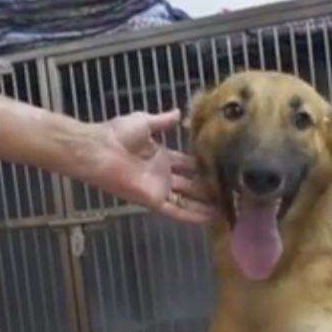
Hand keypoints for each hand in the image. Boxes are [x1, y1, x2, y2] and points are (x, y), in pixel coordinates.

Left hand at [88, 109, 216, 223]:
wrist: (100, 150)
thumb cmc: (118, 134)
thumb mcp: (144, 122)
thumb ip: (163, 121)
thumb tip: (179, 113)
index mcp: (160, 156)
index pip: (186, 164)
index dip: (202, 167)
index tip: (221, 168)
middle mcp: (162, 175)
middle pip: (190, 185)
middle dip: (208, 188)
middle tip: (230, 192)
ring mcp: (158, 188)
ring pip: (186, 200)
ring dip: (204, 205)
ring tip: (225, 210)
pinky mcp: (153, 200)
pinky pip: (176, 210)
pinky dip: (192, 215)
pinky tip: (209, 218)